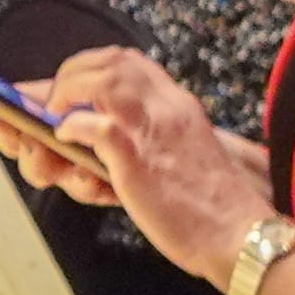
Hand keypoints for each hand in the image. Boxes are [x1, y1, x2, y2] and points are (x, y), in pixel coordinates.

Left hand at [23, 48, 277, 285]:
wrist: (239, 234)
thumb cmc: (208, 205)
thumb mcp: (184, 151)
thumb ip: (155, 134)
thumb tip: (108, 130)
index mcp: (178, 105)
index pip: (130, 62)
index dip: (91, 67)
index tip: (72, 87)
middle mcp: (166, 108)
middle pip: (111, 60)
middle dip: (72, 73)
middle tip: (56, 102)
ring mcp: (151, 131)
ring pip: (101, 80)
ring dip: (66, 93)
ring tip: (55, 117)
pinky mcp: (137, 161)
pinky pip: (96, 126)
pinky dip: (72, 127)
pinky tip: (65, 139)